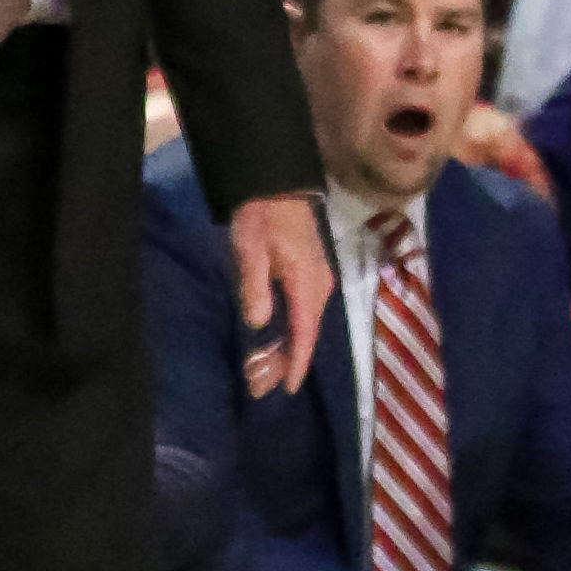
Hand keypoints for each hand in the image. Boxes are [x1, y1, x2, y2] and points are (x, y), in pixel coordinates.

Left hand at [230, 194, 331, 396]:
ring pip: (308, 322)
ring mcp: (318, 277)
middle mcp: (319, 282)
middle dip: (288, 360)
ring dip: (290, 347)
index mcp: (306, 278)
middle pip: (308, 329)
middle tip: (262, 386)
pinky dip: (294, 330)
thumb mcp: (251, 248)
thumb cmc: (262, 216)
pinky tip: (279, 340)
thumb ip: (256, 285)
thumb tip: (259, 323)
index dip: (298, 359)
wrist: (277, 185)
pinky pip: (306, 311)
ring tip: (266, 370)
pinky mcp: (312, 273)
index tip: (289, 386)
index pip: (305, 328)